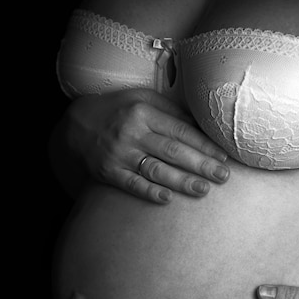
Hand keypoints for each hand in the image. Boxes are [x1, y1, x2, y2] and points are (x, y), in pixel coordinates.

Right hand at [65, 88, 229, 203]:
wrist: (76, 126)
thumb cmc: (117, 111)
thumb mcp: (141, 99)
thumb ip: (169, 112)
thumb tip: (201, 126)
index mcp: (144, 111)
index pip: (180, 130)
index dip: (204, 145)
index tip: (223, 156)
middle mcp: (132, 132)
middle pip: (173, 151)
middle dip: (200, 165)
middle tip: (223, 176)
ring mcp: (119, 154)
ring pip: (155, 169)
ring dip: (181, 181)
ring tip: (203, 190)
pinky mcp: (108, 172)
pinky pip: (131, 184)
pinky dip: (149, 191)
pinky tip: (167, 198)